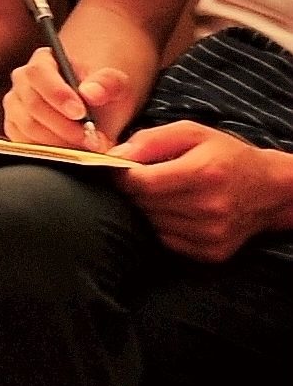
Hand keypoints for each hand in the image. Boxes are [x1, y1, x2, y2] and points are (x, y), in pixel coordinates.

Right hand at [2, 50, 130, 150]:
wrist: (98, 114)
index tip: (81, 114)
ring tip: (86, 146)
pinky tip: (71, 151)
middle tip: (91, 139)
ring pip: (27, 126)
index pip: (38, 73)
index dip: (57, 94)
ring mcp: (15, 106)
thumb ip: (107, 84)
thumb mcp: (116, 85)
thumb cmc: (103, 95)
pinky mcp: (14, 129)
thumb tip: (90, 92)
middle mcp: (23, 81)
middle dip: (63, 126)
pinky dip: (48, 151)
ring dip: (59, 141)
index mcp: (44, 61)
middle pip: (32, 104)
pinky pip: (24, 143)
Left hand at [114, 123, 292, 262]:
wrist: (269, 190)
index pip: (141, 183)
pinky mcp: (210, 252)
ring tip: (169, 194)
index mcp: (204, 173)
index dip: (124, 176)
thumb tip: (115, 156)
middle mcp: (209, 207)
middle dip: (137, 190)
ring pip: (152, 223)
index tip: (123, 169)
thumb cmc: (227, 156)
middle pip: (144, 203)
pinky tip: (180, 211)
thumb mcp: (192, 133)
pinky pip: (166, 239)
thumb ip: (150, 140)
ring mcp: (210, 233)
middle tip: (149, 179)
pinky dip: (164, 226)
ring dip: (150, 208)